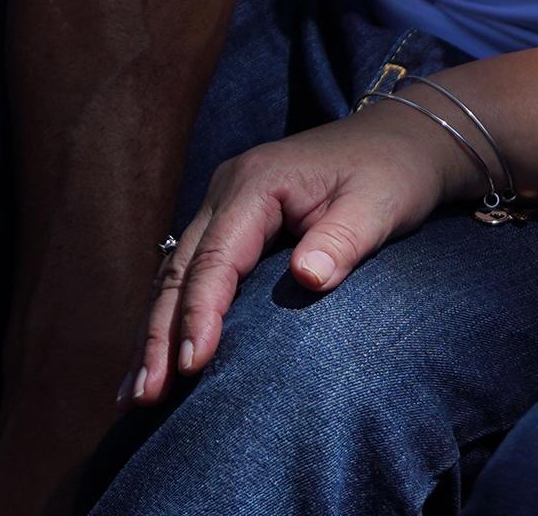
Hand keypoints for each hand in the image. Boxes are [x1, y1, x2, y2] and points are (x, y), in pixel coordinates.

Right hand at [122, 104, 478, 408]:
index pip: (217, 257)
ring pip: (177, 274)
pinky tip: (158, 359)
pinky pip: (192, 272)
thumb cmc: (393, 173)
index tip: (192, 365)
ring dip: (156, 333)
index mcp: (258, 182)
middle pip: (182, 269)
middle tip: (144, 396)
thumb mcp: (380, 205)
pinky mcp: (230, 223)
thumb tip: (307, 278)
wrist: (401, 140)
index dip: (200, 313)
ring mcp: (223, 204)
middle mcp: (228, 190)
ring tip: (136, 394)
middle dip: (160, 334)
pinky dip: (173, 315)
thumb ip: (343, 240)